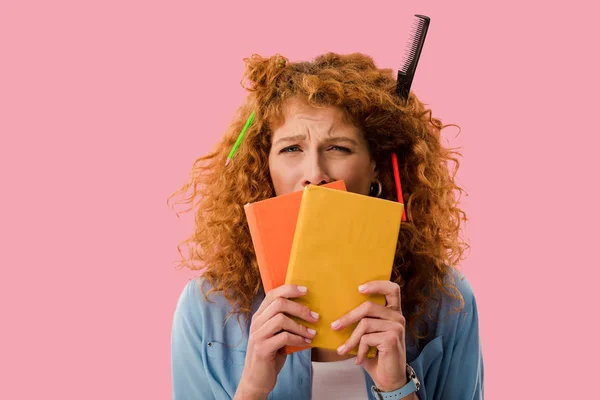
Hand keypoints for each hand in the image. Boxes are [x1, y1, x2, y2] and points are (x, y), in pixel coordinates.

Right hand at [235, 284, 318, 398]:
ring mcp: (258, 335)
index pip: (273, 294)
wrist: (257, 379)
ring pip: (281, 319)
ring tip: (313, 332)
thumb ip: (285, 322)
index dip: (290, 289)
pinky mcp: (262, 349)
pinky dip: (298, 338)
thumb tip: (310, 310)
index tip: (306, 291)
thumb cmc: (271, 354)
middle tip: (315, 316)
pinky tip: (306, 342)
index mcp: (260, 315)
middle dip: (300, 308)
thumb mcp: (276, 334)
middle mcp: (256, 322)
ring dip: (301, 325)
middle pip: (279, 303)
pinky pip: (283, 337)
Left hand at [331, 280, 407, 391]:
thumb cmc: (376, 354)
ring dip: (351, 339)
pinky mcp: (392, 338)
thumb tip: (337, 309)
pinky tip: (359, 359)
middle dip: (348, 317)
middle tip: (334, 326)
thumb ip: (363, 319)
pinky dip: (359, 349)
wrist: (389, 379)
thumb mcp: (369, 334)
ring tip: (343, 350)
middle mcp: (398, 317)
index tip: (359, 289)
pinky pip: (366, 338)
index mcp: (393, 312)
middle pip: (369, 306)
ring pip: (365, 324)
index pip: (392, 288)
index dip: (376, 284)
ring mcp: (397, 327)